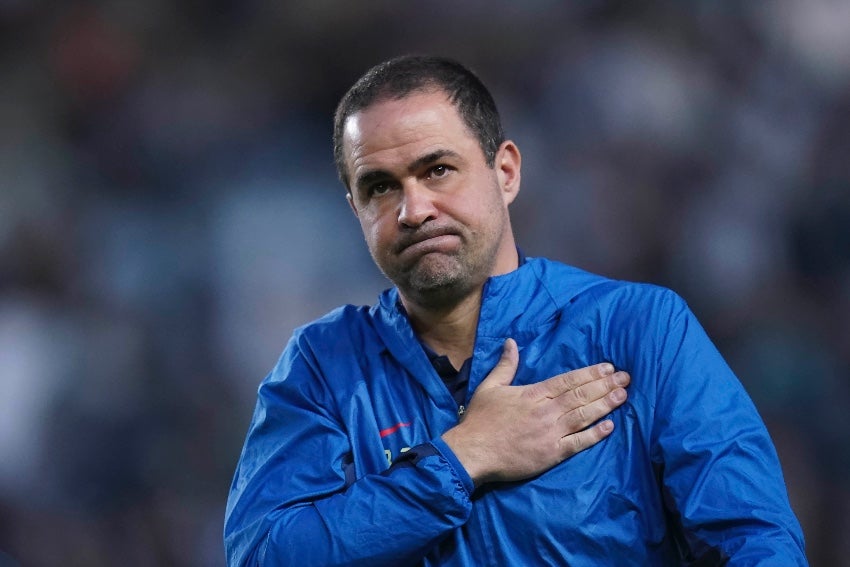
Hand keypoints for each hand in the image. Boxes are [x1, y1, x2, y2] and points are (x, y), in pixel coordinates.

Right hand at [441, 338, 629, 485]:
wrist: (472, 452)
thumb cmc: (480, 420)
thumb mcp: (490, 387)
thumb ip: (506, 365)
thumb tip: (512, 342)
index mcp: (533, 394)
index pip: (568, 380)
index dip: (590, 373)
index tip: (608, 367)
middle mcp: (546, 411)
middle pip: (581, 395)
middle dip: (605, 385)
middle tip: (626, 378)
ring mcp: (550, 433)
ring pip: (584, 416)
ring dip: (605, 405)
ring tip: (623, 396)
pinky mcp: (551, 454)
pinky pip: (578, 443)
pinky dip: (595, 434)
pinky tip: (609, 426)